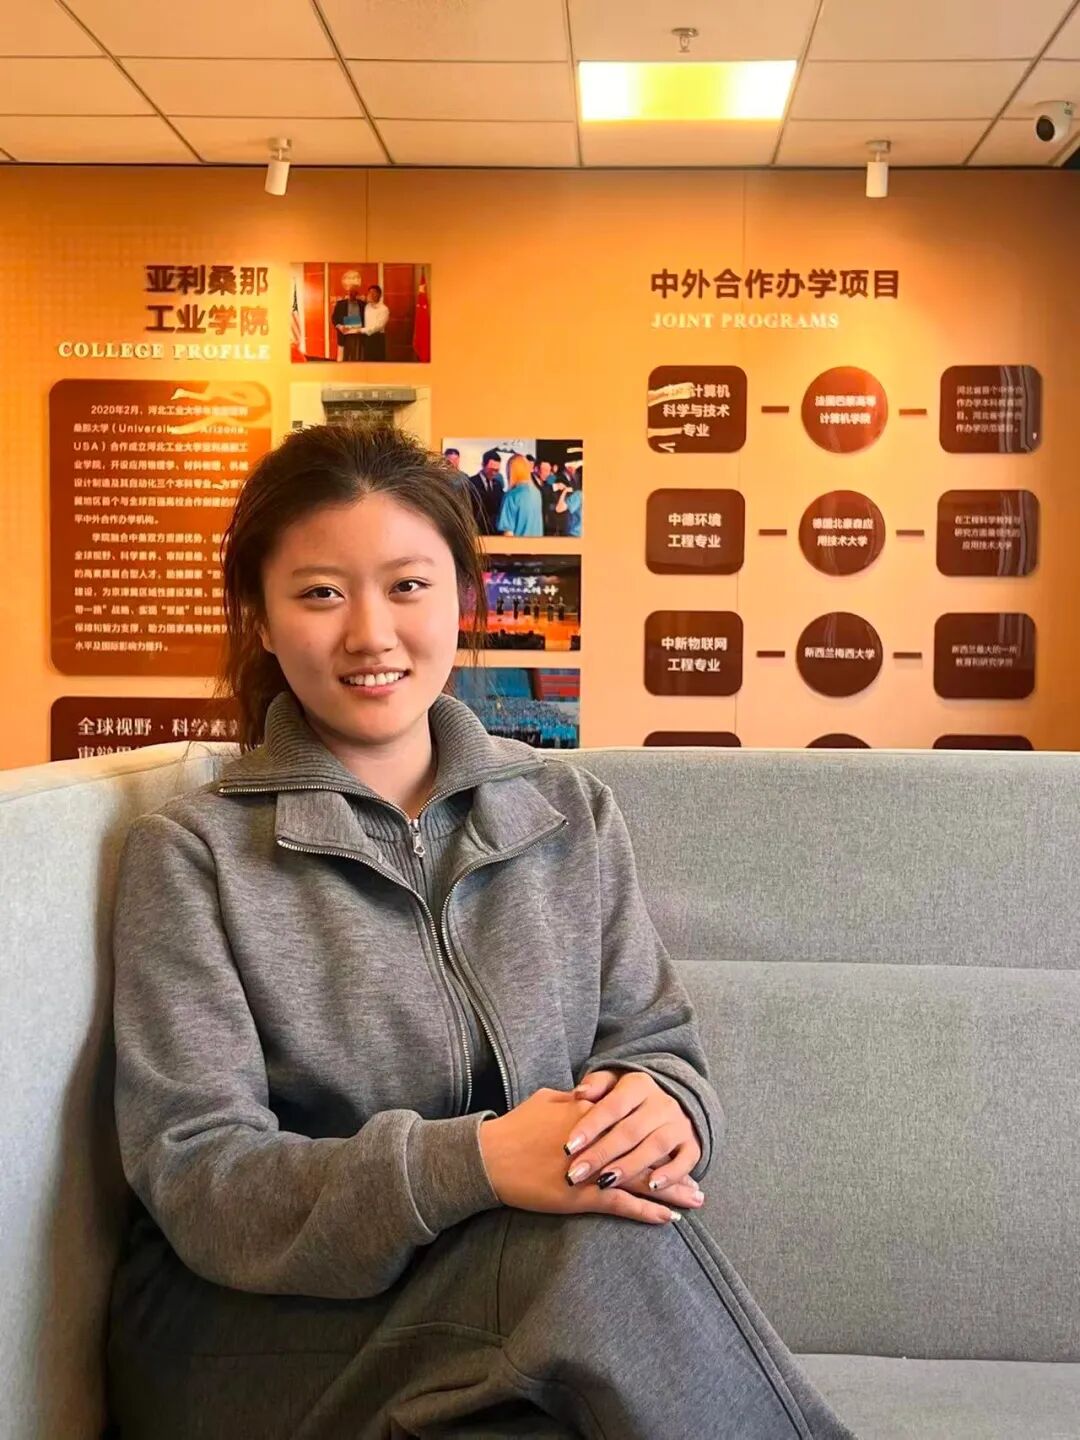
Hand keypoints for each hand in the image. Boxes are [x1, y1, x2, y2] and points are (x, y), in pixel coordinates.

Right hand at [479, 1087, 700, 1225]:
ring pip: (640, 1180)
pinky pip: (621, 1204)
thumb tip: (592, 1094)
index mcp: (592, 1113)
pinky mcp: (580, 1195)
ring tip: (694, 1201)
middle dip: (674, 1169)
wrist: (489, 1156)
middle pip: (646, 1153)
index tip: (678, 1145)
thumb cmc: (515, 1128)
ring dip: (670, 1192)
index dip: (658, 1137)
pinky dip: (646, 1211)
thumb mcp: (547, 1100)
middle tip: (698, 1184)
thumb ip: (575, 1099)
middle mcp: (599, 1139)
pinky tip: (667, 1218)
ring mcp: (592, 1169)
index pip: (634, 1124)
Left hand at [562, 1069, 702, 1200]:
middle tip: (575, 1173)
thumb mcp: (612, 1083)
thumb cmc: (627, 1098)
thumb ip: (596, 1085)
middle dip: (602, 1153)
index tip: (568, 1146)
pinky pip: (686, 1160)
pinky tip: (652, 1186)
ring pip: (655, 1146)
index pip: (612, 1106)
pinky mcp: (692, 1144)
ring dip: (630, 1166)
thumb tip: (579, 1093)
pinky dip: (671, 1174)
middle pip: (630, 1130)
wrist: (670, 1102)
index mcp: (639, 1085)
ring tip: (605, 1182)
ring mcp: (679, 1124)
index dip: (590, 1126)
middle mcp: (662, 1103)